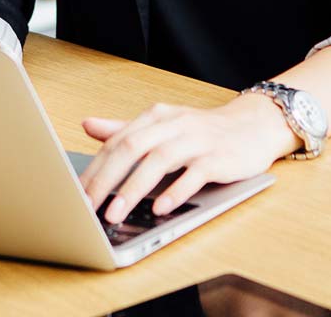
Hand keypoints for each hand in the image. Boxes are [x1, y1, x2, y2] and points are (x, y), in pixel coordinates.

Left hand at [77, 94, 297, 223]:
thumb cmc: (205, 131)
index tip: (75, 195)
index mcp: (157, 117)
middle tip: (87, 207)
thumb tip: (88, 125)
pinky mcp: (219, 158)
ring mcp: (197, 140)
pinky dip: (176, 191)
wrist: (255, 125)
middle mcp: (174, 125)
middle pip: (133, 147)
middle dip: (107, 179)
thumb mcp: (164, 126)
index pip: (118, 141)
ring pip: (159, 160)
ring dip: (134, 188)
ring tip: (115, 213)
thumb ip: (126, 129)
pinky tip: (160, 208)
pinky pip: (195, 174)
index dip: (95, 168)